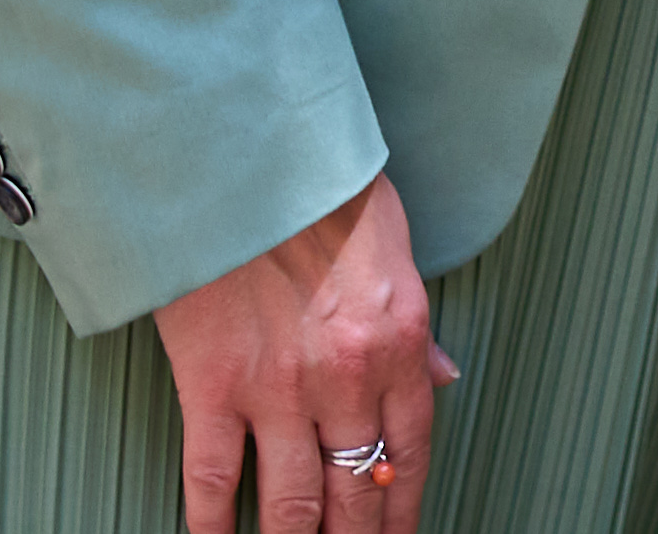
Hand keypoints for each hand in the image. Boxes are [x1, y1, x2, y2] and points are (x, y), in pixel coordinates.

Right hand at [157, 174, 445, 533]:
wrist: (242, 160)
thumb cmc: (320, 191)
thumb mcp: (396, 250)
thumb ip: (416, 327)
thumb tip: (444, 379)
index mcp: (398, 342)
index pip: (413, 451)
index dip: (404, 509)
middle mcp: (345, 378)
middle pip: (358, 490)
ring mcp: (277, 390)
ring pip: (293, 503)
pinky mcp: (213, 387)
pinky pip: (214, 480)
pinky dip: (215, 528)